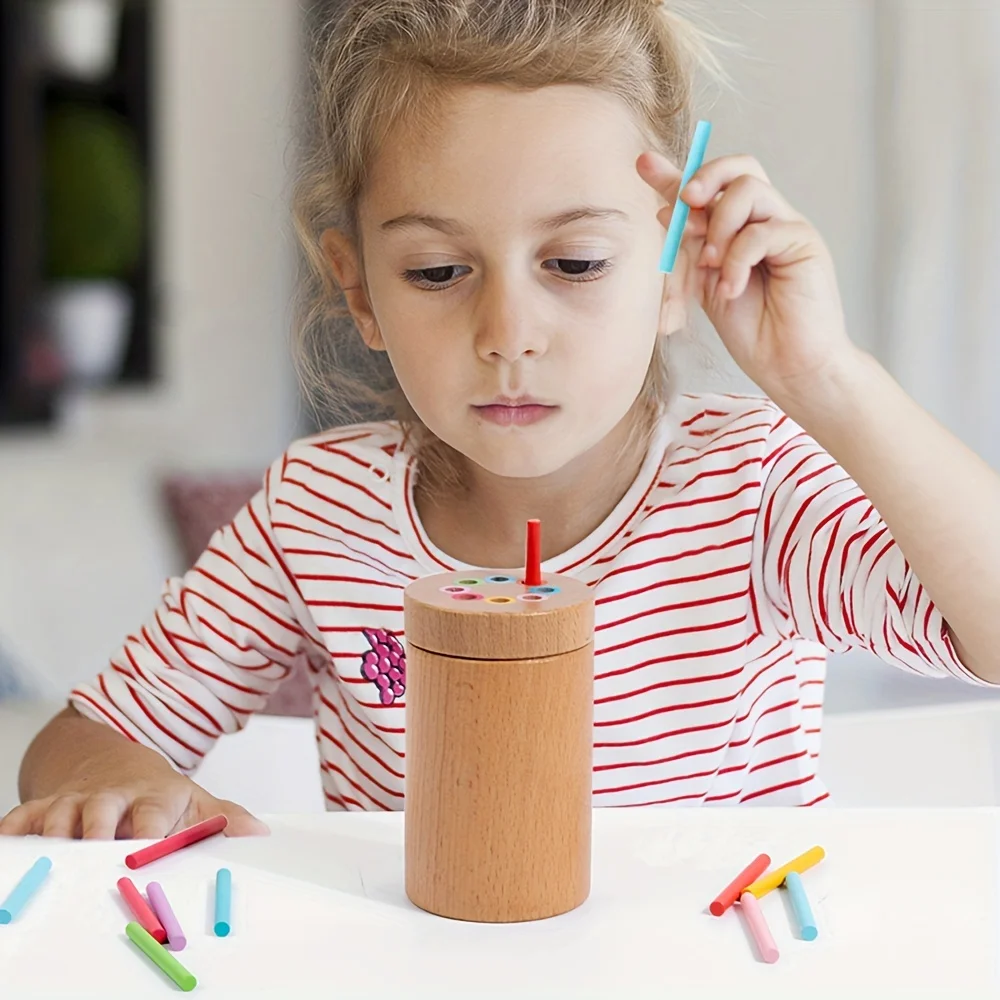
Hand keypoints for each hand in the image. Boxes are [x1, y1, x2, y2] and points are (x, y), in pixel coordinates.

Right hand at [0, 771, 268, 839]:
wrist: (117, 763)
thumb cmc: (160, 795)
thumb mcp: (195, 800)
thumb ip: (223, 818)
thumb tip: (259, 833)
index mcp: (154, 796)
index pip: (152, 812)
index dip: (148, 831)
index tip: (146, 849)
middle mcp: (113, 797)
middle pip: (102, 810)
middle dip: (97, 830)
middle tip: (94, 854)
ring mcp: (78, 800)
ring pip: (61, 814)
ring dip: (56, 833)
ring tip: (53, 855)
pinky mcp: (47, 805)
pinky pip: (25, 817)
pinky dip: (15, 830)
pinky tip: (10, 845)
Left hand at [637, 151, 855, 399]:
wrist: (788, 365)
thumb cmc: (752, 330)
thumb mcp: (705, 284)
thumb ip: (690, 248)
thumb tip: (664, 209)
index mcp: (739, 229)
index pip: (710, 188)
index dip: (674, 174)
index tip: (642, 164)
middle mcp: (764, 220)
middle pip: (739, 168)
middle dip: (704, 177)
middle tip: (685, 204)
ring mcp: (786, 228)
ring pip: (749, 189)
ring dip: (718, 225)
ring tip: (710, 265)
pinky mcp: (805, 242)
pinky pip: (761, 231)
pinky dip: (736, 259)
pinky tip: (731, 289)